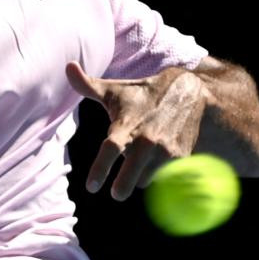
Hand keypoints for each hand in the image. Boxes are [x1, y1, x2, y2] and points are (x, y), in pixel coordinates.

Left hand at [65, 61, 206, 200]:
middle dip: (123, 186)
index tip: (91, 186)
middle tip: (117, 193)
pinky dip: (158, 176)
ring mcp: (166, 150)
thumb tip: (68, 66)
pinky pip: (165, 178)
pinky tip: (156, 166)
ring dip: (139, 177)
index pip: (110, 148)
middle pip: (132, 173)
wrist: (190, 93)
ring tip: (139, 163)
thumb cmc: (143, 94)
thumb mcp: (116, 90)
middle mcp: (146, 139)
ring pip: (146, 178)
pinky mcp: (182, 157)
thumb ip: (88, 85)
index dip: (100, 168)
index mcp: (126, 125)